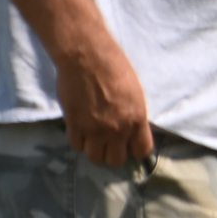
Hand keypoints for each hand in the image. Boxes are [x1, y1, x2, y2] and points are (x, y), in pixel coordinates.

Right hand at [53, 32, 157, 169]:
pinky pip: (76, 145)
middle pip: (115, 160)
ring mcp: (95, 129)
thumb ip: (133, 116)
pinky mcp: (75, 125)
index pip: (141, 151)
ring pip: (94, 157)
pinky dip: (78, 140)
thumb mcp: (134, 93)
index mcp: (137, 119)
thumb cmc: (114, 67)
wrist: (87, 57)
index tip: (127, 145)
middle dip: (112, 153)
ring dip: (93, 149)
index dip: (133, 150)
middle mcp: (117, 129)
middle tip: (107, 142)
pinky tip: (79, 128)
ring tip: (92, 136)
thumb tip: (130, 131)